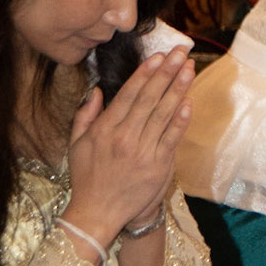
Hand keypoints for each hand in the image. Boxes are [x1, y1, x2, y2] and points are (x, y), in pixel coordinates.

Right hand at [63, 49, 194, 254]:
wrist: (97, 213)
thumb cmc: (86, 178)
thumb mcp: (76, 144)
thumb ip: (85, 115)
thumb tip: (96, 90)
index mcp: (104, 129)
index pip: (129, 95)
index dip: (145, 73)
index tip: (159, 56)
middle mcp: (124, 137)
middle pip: (149, 99)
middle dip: (166, 73)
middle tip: (180, 52)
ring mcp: (142, 151)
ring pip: (163, 114)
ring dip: (178, 89)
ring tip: (189, 69)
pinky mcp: (157, 166)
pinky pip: (172, 138)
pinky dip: (181, 119)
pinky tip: (189, 101)